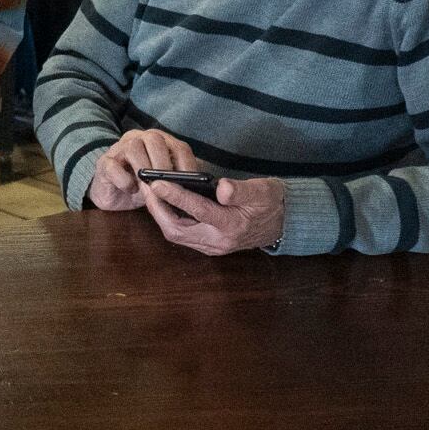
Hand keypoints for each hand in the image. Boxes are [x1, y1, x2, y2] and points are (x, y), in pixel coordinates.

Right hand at [87, 129, 197, 211]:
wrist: (112, 193)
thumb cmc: (141, 186)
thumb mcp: (163, 184)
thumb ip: (177, 181)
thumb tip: (196, 190)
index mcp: (159, 142)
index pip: (179, 146)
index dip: (187, 165)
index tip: (191, 184)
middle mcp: (139, 138)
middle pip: (155, 140)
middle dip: (164, 165)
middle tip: (168, 187)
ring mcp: (119, 148)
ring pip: (133, 148)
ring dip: (144, 170)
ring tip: (149, 189)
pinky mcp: (104, 163)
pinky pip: (113, 166)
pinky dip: (124, 180)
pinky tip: (130, 189)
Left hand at [145, 177, 285, 255]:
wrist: (282, 224)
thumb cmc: (271, 203)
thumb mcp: (263, 191)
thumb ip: (242, 190)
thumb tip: (221, 187)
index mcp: (232, 225)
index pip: (198, 210)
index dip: (176, 196)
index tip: (157, 183)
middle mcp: (219, 241)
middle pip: (177, 230)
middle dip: (158, 209)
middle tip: (146, 187)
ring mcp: (212, 246)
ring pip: (176, 234)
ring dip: (160, 215)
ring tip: (150, 194)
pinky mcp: (209, 245)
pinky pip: (182, 235)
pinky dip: (169, 220)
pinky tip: (163, 204)